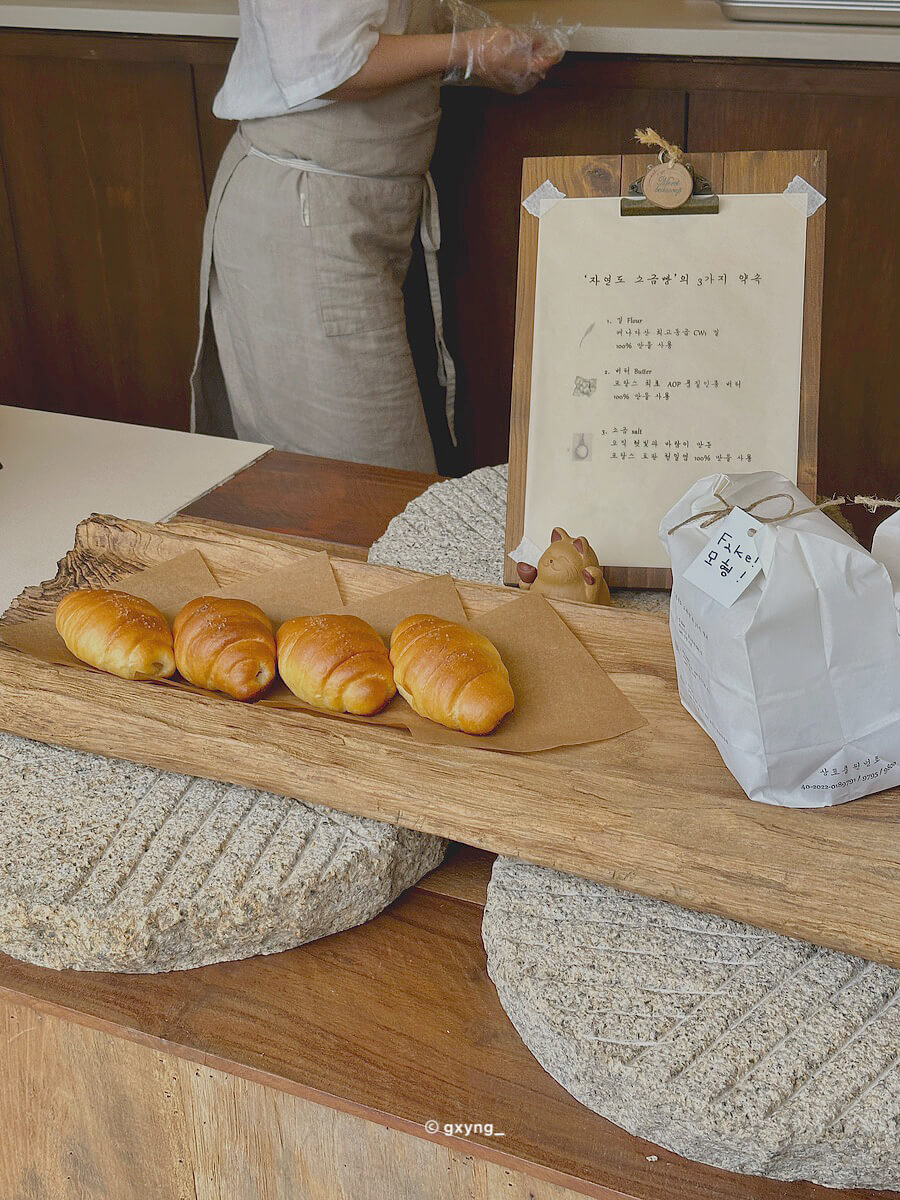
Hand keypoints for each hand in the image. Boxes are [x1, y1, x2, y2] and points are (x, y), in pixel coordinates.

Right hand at [449, 25, 564, 93]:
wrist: (465, 54)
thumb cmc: (488, 43)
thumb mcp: (511, 36)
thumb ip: (529, 40)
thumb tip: (542, 42)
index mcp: (523, 68)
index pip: (545, 64)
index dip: (553, 55)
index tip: (558, 48)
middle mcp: (519, 80)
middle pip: (538, 72)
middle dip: (544, 60)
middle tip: (547, 48)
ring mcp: (510, 82)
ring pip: (529, 75)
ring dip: (534, 64)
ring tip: (535, 50)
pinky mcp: (503, 82)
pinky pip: (519, 76)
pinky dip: (524, 67)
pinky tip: (521, 56)